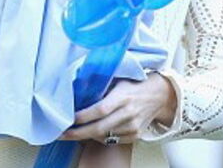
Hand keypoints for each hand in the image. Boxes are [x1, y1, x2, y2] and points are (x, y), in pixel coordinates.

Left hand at [60, 74, 176, 143]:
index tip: (68, 119)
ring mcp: (133, 125)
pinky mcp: (135, 135)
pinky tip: (95, 132)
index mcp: (124, 96)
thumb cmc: (136, 85)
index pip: (100, 109)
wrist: (160, 95)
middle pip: (99, 128)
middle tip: (61, 134)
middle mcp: (129, 112)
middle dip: (77, 133)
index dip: (82, 117)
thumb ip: (102, 88)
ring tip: (74, 132)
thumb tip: (77, 94)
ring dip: (86, 136)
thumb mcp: (120, 81)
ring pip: (103, 136)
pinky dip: (100, 137)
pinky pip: (112, 140)